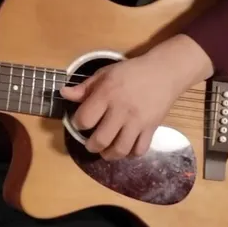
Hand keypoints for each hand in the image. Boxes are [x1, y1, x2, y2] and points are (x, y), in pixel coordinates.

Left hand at [59, 36, 212, 160]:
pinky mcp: (152, 129)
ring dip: (109, 155)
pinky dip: (130, 154)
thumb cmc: (131, 72)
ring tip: (105, 150)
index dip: (78, 124)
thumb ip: (84, 87)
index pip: (85, 119)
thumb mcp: (105, 73)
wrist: (164, 72)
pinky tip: (125, 148)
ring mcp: (138, 122)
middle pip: (100, 140)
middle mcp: (121, 111)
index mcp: (107, 94)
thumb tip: (63, 93)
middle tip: (90, 143)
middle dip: (91, 146)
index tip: (81, 122)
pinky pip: (139, 150)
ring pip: (120, 150)